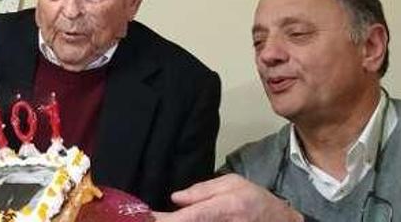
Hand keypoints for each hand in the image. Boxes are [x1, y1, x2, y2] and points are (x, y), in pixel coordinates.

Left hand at [150, 174, 302, 221]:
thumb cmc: (257, 201)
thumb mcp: (233, 184)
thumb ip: (203, 191)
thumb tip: (175, 198)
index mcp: (224, 208)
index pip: (187, 218)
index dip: (165, 220)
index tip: (146, 217)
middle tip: (144, 217)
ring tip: (156, 217)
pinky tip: (175, 220)